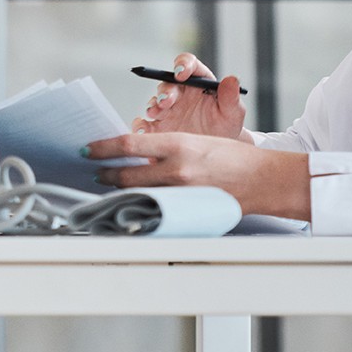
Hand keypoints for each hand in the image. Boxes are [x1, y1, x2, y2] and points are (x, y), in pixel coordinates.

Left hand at [85, 131, 309, 219]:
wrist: (263, 180)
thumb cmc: (234, 157)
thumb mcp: (197, 141)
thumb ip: (167, 147)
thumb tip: (138, 150)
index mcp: (179, 145)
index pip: (128, 145)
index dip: (103, 148)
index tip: (89, 149)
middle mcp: (176, 169)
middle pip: (125, 173)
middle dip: (105, 174)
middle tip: (95, 172)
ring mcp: (181, 193)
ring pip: (136, 192)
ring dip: (119, 190)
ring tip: (109, 187)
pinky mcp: (186, 210)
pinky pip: (154, 207)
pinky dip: (140, 203)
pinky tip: (133, 201)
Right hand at [133, 53, 245, 140]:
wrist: (217, 152)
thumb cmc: (226, 126)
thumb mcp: (233, 113)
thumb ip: (231, 96)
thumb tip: (232, 79)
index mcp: (198, 81)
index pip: (188, 64)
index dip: (183, 65)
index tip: (181, 73)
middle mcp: (179, 92)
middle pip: (167, 83)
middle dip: (165, 91)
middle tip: (167, 101)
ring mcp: (166, 110)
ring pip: (154, 102)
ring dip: (153, 106)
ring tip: (156, 114)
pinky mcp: (157, 127)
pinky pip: (144, 124)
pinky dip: (141, 126)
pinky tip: (144, 132)